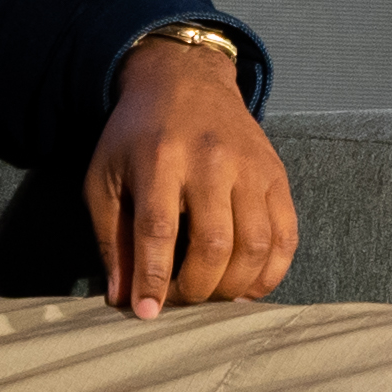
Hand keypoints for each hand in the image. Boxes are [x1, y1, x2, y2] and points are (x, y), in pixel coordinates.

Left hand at [85, 33, 296, 316]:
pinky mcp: (276, 176)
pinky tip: (247, 286)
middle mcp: (211, 161)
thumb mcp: (105, 177)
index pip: (158, 229)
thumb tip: (124, 297)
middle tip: (180, 299)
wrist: (186, 79)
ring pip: (255, 245)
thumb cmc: (137, 136)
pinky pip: (286, 236)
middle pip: (213, 243)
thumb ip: (112, 238)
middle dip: (196, 288)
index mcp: (160, 157)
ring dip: (233, 286)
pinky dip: (270, 272)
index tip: (148, 312)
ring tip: (211, 294)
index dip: (154, 278)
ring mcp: (251, 168)